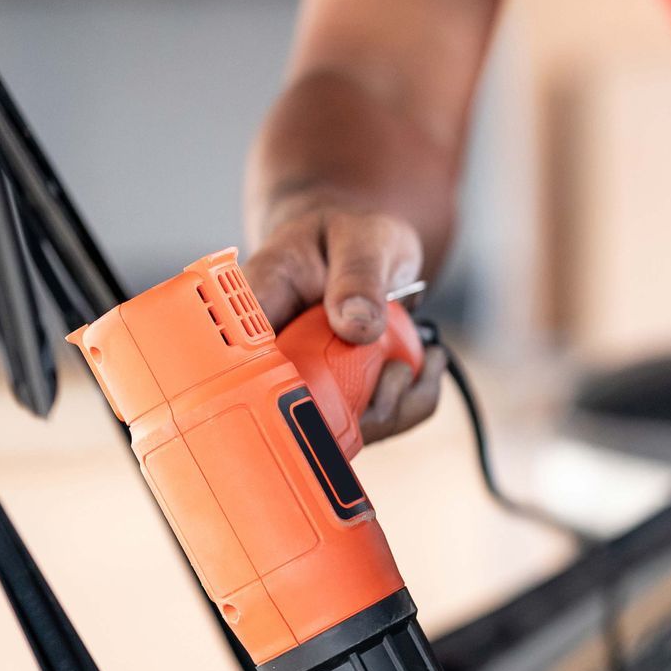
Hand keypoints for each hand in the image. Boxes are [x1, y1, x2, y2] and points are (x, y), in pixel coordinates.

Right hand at [244, 195, 442, 442]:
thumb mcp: (363, 239)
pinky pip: (375, 426)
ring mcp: (300, 384)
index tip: (339, 384)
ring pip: (341, 433)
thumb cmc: (351, 237)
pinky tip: (427, 367)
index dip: (284, 391)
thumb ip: (359, 274)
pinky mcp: (334, 403)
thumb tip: (356, 325)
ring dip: (397, 405)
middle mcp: (269, 355)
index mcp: (256, 304)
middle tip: (401, 366)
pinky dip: (411, 404)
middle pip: (298, 415)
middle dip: (364, 404)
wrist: (360, 250)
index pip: (242, 363)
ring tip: (423, 358)